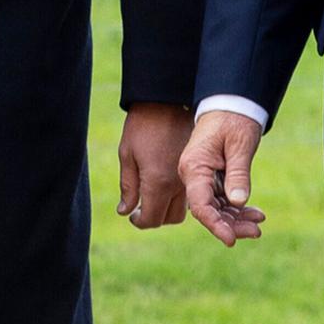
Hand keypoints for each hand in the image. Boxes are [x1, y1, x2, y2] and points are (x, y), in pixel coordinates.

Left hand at [115, 102, 191, 228]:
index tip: (133, 215)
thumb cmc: (142, 126)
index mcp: (158, 182)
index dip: (140, 221)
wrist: (168, 101)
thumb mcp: (127, 154)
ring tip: (155, 195)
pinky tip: (168, 183)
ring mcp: (189, 177)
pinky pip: (190, 193)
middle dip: (156, 217)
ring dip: (169, 208)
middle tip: (143, 206)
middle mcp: (178, 184)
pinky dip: (180, 196)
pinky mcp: (197, 168)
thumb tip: (126, 211)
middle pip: (171, 218)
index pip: (152, 219)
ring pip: (184, 208)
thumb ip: (128, 187)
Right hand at [179, 110, 268, 246]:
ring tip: (258, 224)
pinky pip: (222, 199)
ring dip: (236, 219)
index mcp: (194, 167)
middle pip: (208, 210)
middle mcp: (193, 175)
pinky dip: (238, 208)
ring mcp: (202, 177)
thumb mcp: (240, 145)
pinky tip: (255, 214)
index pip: (200, 205)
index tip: (231, 239)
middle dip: (231, 225)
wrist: (230, 102)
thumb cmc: (234, 119)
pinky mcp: (212, 178)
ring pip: (216, 208)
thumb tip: (238, 202)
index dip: (215, 225)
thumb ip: (238, 174)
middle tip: (256, 232)